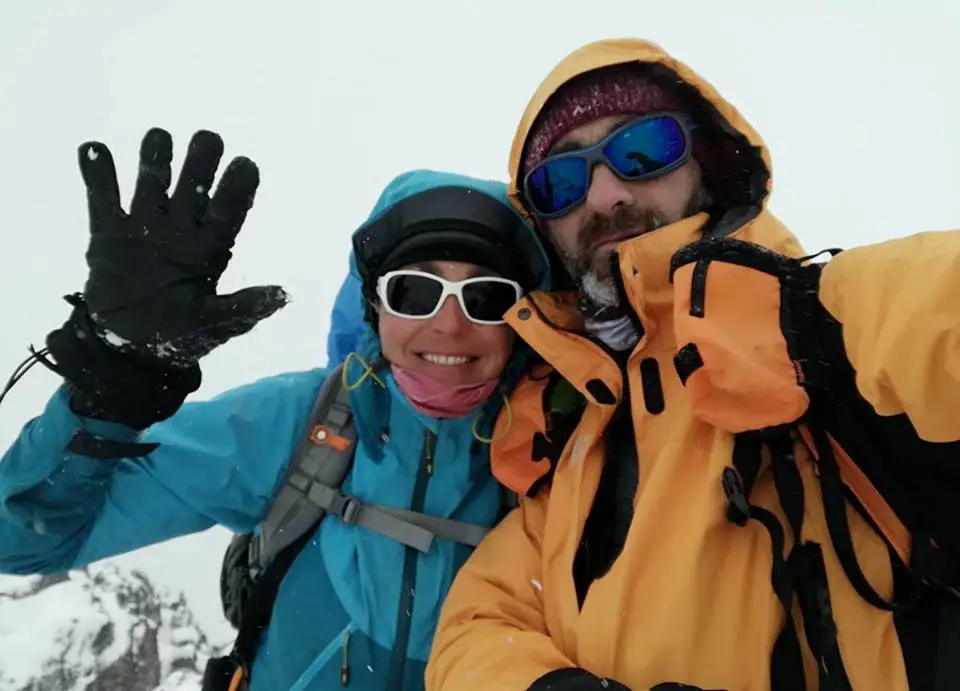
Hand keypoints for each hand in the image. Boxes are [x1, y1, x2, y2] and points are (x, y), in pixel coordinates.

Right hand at [78, 127, 287, 367]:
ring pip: (152, 181)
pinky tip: (94, 149)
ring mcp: (144, 227)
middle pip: (194, 185)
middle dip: (201, 161)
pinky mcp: (108, 232)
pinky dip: (98, 172)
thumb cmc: (180, 336)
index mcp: (210, 248)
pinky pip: (103, 197)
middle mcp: (180, 229)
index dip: (238, 187)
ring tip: (159, 138)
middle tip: (208, 140)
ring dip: (155, 158)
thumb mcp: (216, 323)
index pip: (229, 210)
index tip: (246, 165)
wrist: (129, 348)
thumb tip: (284, 296)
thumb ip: (245, 307)